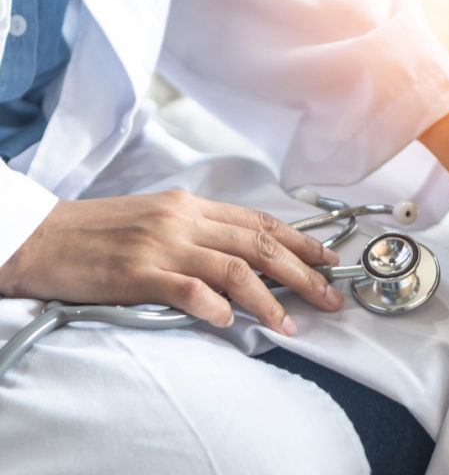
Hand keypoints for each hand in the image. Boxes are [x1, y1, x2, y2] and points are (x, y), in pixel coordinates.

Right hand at [0, 191, 343, 335]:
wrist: (37, 237)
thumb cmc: (96, 233)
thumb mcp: (155, 220)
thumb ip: (199, 234)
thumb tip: (243, 257)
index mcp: (190, 207)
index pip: (259, 223)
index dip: (301, 241)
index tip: (329, 260)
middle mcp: (183, 221)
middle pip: (259, 246)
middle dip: (304, 272)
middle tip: (331, 296)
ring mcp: (161, 246)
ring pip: (234, 269)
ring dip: (271, 299)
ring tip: (292, 323)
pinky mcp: (137, 273)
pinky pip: (188, 289)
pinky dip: (215, 306)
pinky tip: (231, 321)